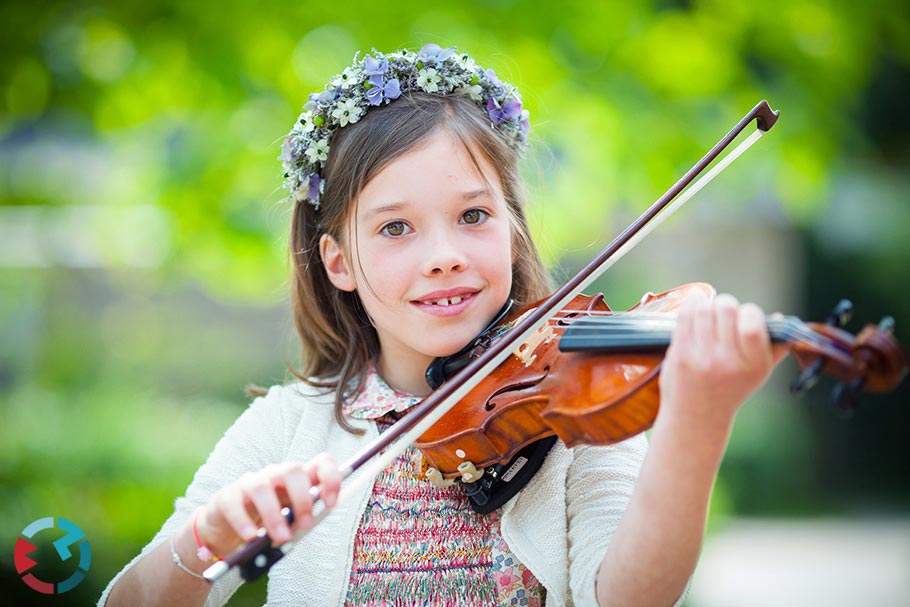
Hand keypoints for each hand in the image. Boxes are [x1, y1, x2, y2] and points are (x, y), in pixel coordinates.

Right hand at [195, 452, 342, 556]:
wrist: (228, 530)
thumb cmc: (266, 524)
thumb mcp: (290, 522)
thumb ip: (301, 521)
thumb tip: (307, 526)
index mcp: (297, 479)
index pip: (320, 462)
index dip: (330, 478)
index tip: (331, 503)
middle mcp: (275, 475)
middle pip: (292, 470)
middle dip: (302, 498)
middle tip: (306, 525)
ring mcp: (250, 482)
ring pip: (262, 487)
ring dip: (274, 515)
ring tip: (280, 538)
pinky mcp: (228, 496)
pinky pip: (234, 505)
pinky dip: (243, 522)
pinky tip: (251, 537)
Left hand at [659, 291, 787, 429]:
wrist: (698, 416)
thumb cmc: (731, 388)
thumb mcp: (758, 374)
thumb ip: (774, 348)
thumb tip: (781, 318)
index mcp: (754, 365)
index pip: (752, 325)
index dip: (750, 311)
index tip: (745, 315)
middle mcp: (729, 363)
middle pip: (726, 308)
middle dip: (726, 305)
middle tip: (723, 314)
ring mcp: (702, 359)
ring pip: (704, 309)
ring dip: (707, 304)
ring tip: (709, 313)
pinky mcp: (681, 355)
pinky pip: (685, 316)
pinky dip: (691, 304)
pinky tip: (695, 304)